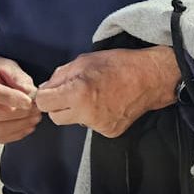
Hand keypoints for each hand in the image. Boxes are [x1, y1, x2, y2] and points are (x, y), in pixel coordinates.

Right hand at [0, 53, 40, 143]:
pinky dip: (17, 134)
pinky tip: (27, 125)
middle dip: (21, 113)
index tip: (29, 101)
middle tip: (37, 108)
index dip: (11, 98)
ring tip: (35, 117)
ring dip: (21, 125)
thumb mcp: (7, 65)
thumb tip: (31, 95)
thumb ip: (19, 78)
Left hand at [34, 46, 178, 137]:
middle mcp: (87, 114)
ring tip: (93, 96)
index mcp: (78, 93)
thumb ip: (60, 76)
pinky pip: (91, 126)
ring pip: (74, 122)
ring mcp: (99, 126)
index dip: (46, 95)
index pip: (44, 103)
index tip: (52, 91)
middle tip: (71, 93)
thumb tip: (44, 89)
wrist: (150, 78)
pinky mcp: (110, 132)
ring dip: (76, 111)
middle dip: (58, 105)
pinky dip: (93, 116)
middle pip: (55, 118)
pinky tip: (105, 104)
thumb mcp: (83, 61)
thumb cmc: (117, 65)